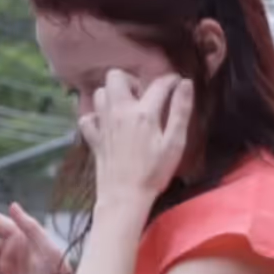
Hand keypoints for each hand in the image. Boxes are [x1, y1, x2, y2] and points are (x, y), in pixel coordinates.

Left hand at [75, 66, 191, 210]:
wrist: (124, 197)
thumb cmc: (154, 173)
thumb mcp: (175, 143)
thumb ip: (181, 111)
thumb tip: (186, 84)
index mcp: (143, 113)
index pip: (158, 84)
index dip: (171, 80)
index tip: (178, 83)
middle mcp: (119, 112)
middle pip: (116, 76)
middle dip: (131, 80)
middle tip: (143, 97)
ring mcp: (103, 124)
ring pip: (100, 93)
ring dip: (113, 95)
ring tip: (127, 108)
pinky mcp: (93, 138)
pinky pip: (87, 117)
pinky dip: (95, 116)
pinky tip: (107, 125)